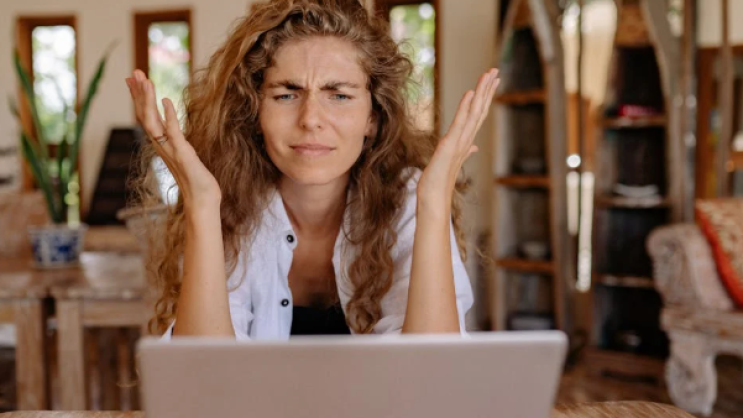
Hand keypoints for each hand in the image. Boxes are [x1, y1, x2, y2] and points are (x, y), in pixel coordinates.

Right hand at [125, 70, 220, 208]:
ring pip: (153, 121)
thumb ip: (176, 141)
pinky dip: (169, 115)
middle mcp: (162, 145)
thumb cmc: (196, 180)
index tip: (133, 80)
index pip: (146, 116)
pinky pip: (173, 131)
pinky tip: (166, 100)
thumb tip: (172, 128)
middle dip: (138, 93)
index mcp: (162, 144)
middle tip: (133, 72)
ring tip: (145, 80)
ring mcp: (170, 149)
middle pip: (144, 115)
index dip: (139, 98)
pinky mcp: (183, 153)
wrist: (202, 200)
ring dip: (148, 100)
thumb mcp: (184, 155)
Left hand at [418, 68, 498, 203]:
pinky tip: (470, 93)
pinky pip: (460, 122)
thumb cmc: (440, 180)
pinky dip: (465, 107)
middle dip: (488, 89)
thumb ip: (465, 151)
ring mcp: (460, 141)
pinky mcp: (451, 144)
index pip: (478, 114)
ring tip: (488, 75)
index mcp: (466, 140)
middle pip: (480, 109)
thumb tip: (474, 147)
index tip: (492, 81)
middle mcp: (466, 139)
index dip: (486, 97)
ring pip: (475, 112)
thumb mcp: (452, 161)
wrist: (434, 196)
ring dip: (482, 92)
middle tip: (496, 71)